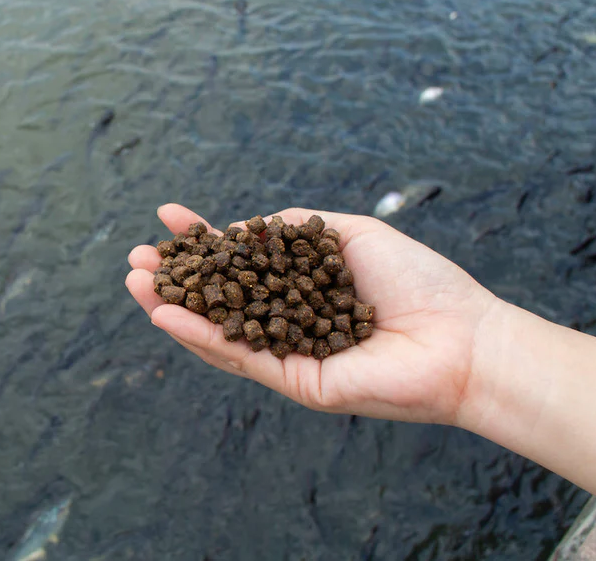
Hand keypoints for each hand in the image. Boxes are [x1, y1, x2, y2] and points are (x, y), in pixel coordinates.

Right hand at [126, 204, 501, 424]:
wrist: (462, 337)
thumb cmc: (417, 280)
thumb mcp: (348, 234)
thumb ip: (293, 230)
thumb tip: (245, 228)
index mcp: (299, 285)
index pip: (240, 261)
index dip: (203, 239)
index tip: (168, 214)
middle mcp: (287, 320)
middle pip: (217, 299)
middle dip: (174, 278)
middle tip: (133, 257)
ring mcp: (287, 353)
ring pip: (217, 331)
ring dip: (171, 307)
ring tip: (133, 281)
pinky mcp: (294, 381)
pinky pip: (239, 356)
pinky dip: (201, 335)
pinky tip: (167, 314)